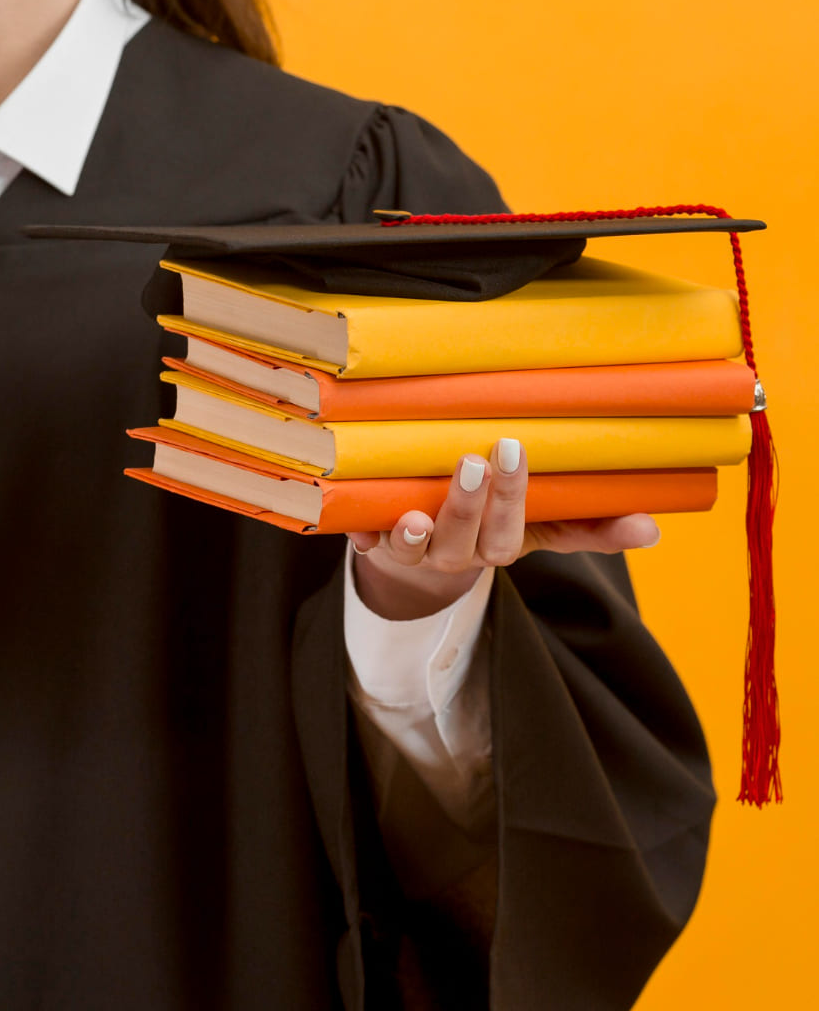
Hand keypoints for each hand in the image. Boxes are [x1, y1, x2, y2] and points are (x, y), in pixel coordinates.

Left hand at [345, 438, 660, 619]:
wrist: (423, 557)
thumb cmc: (492, 528)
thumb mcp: (543, 526)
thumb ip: (593, 525)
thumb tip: (653, 528)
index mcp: (496, 548)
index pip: (511, 532)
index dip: (512, 499)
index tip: (515, 453)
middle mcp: (454, 556)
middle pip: (463, 541)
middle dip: (469, 505)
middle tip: (475, 459)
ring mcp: (411, 553)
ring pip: (411, 550)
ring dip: (412, 535)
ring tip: (414, 512)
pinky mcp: (371, 545)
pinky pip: (360, 543)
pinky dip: (357, 535)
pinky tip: (357, 524)